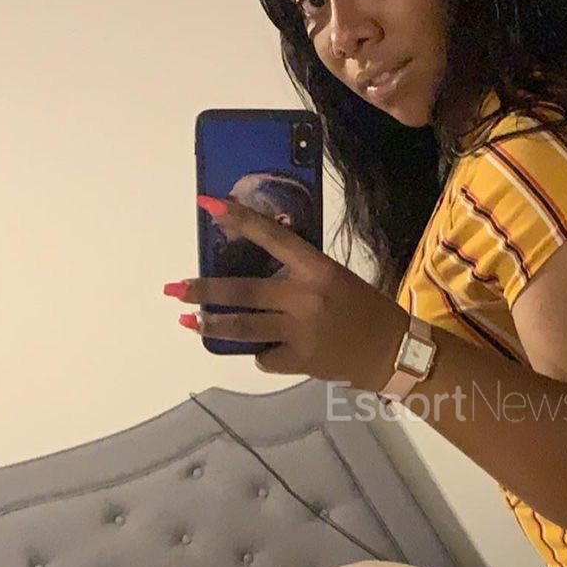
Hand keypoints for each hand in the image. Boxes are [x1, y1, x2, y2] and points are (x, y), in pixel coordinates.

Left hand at [165, 196, 408, 390]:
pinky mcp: (299, 361)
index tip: (208, 204)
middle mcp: (305, 298)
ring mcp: (300, 333)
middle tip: (173, 289)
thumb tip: (258, 268)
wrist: (393, 352)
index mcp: (317, 269)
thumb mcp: (336, 278)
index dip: (238, 219)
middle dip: (203, 290)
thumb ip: (300, 273)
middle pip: (242, 292)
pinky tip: (267, 351)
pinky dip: (262, 353)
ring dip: (211, 325)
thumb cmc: (367, 309)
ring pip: (243, 328)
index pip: (271, 237)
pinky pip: (264, 356)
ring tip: (188, 321)